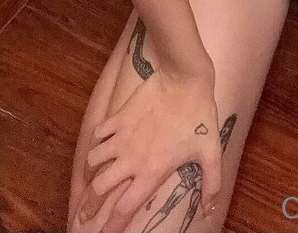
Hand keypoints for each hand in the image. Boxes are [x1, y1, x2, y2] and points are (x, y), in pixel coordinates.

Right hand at [72, 68, 224, 232]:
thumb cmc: (200, 115)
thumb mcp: (211, 151)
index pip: (124, 209)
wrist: (183, 79)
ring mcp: (121, 137)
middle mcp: (130, 159)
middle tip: (85, 213)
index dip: (111, 227)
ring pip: (92, 161)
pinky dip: (95, 141)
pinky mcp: (118, 117)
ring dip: (90, 172)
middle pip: (98, 190)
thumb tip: (210, 209)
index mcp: (151, 172)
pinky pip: (98, 133)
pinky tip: (100, 143)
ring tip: (91, 177)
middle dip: (89, 205)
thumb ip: (211, 183)